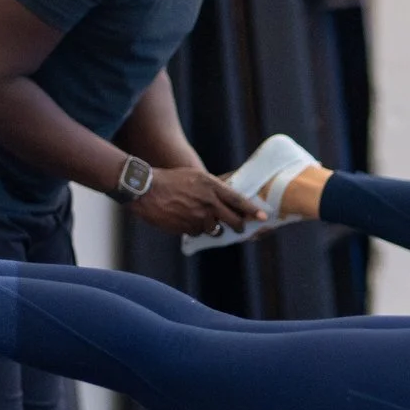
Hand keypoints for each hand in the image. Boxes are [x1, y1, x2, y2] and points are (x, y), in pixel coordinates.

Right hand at [127, 166, 261, 236]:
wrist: (146, 189)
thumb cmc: (171, 180)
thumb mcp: (196, 177)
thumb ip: (212, 188)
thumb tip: (226, 201)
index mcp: (211, 186)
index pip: (238, 200)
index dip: (252, 210)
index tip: (263, 217)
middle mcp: (208, 203)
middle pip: (232, 220)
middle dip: (239, 226)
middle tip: (241, 228)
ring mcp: (198, 217)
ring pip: (214, 229)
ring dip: (212, 227)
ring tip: (199, 217)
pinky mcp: (187, 228)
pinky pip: (197, 233)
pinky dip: (194, 228)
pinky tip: (184, 218)